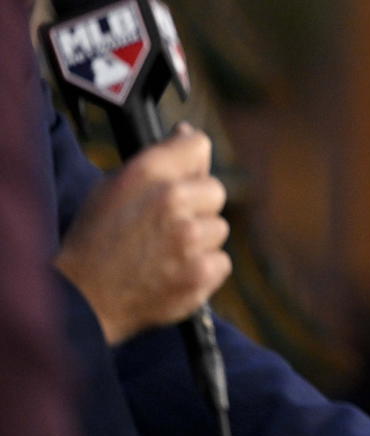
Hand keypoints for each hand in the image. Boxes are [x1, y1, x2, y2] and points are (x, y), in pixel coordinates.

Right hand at [55, 124, 229, 344]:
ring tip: (165, 253)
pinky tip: (174, 273)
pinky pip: (221, 261)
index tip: (187, 174)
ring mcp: (190, 238)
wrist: (81, 301)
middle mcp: (172, 199)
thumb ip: (156, 161)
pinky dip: (203, 269)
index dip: (193, 161)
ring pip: (219, 228)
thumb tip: (187, 134)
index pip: (199, 145)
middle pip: (216, 190)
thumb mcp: (112, 189)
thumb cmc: (94, 242)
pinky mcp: (201, 272)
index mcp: (148, 173)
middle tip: (167, 226)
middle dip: (198, 206)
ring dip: (200, 240)